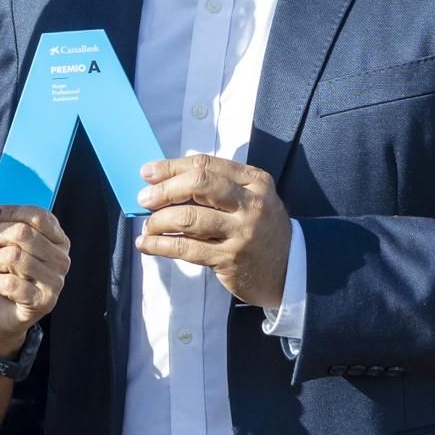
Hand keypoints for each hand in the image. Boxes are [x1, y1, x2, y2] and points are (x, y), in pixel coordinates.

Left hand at [0, 205, 69, 356]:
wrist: (3, 315)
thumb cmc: (8, 275)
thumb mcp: (12, 246)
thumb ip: (12, 226)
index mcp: (59, 241)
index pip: (39, 216)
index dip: (12, 211)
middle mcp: (62, 260)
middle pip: (23, 233)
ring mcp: (55, 283)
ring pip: (13, 256)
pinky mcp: (42, 303)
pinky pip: (9, 283)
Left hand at [135, 155, 290, 307]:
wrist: (290, 270)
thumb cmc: (260, 229)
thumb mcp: (250, 199)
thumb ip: (217, 187)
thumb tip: (163, 181)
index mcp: (255, 181)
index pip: (206, 165)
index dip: (171, 167)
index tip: (147, 173)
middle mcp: (251, 203)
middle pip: (198, 184)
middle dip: (164, 190)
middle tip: (145, 199)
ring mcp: (242, 232)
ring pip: (188, 218)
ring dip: (158, 221)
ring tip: (148, 226)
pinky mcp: (230, 258)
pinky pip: (186, 248)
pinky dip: (160, 246)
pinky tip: (147, 244)